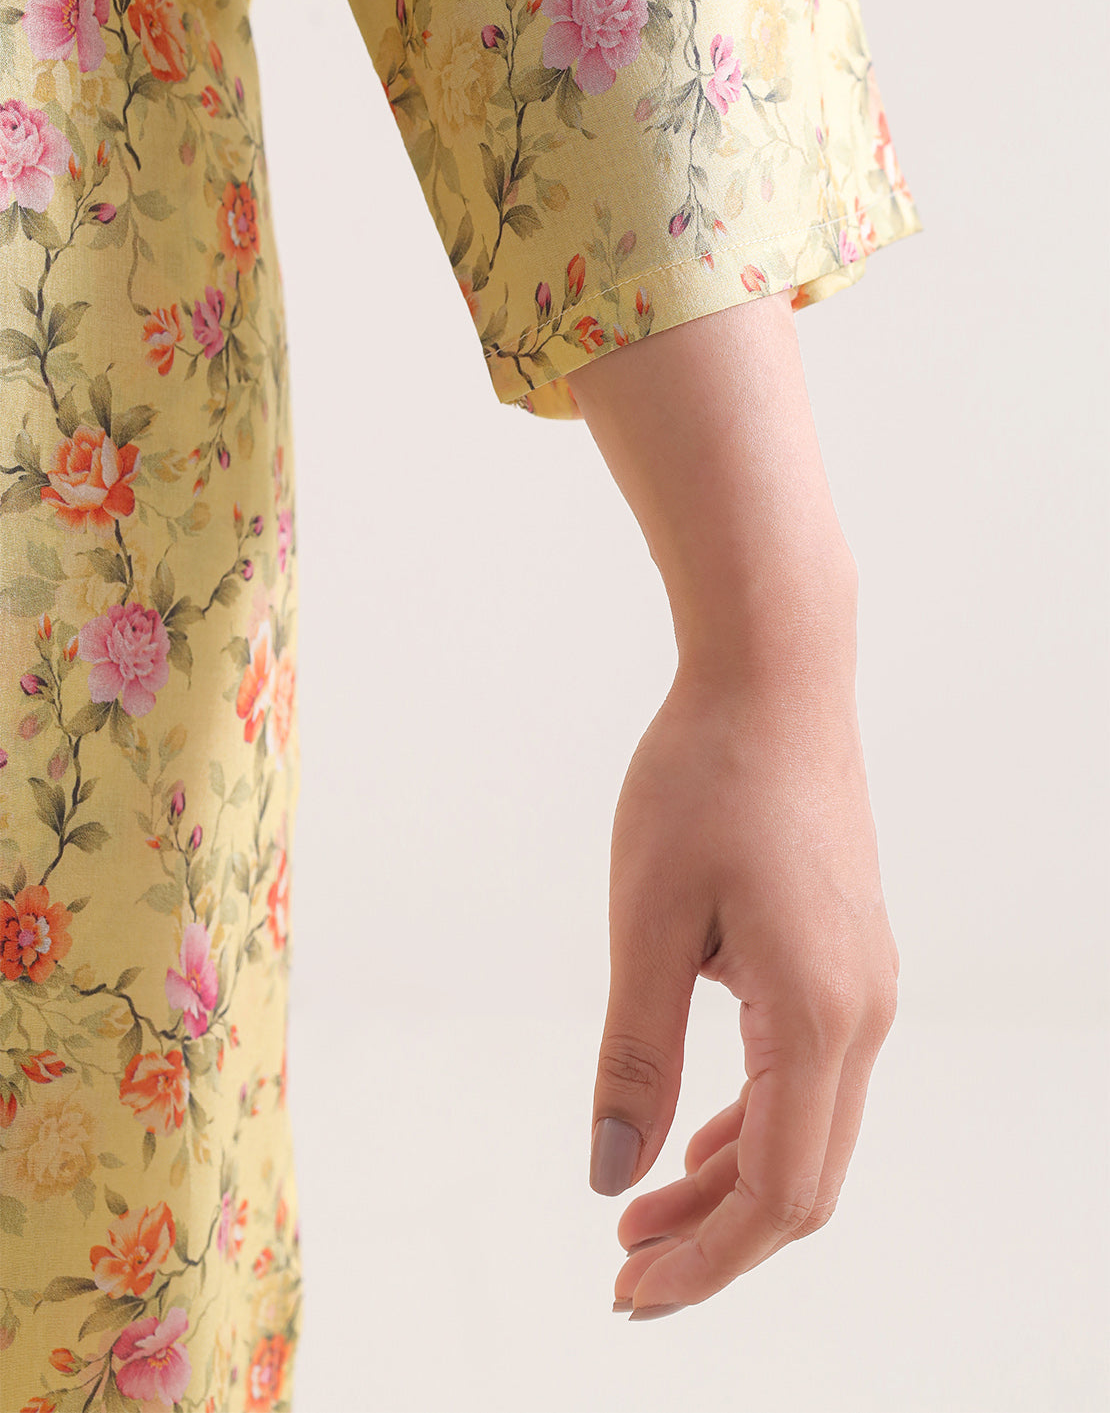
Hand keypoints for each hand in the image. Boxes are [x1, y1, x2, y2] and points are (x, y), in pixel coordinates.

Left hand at [589, 665, 899, 1317]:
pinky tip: (694, 1133)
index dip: (703, 1258)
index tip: (626, 1290)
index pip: (775, 1190)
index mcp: (816, 1015)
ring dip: (730, 1185)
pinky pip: (813, 1081)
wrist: (774, 680)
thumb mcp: (647, 920)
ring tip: (641, 1211)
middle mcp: (862, 1013)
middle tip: (623, 1271)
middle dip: (716, 1239)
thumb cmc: (705, 779)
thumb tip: (611, 1176)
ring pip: (811, 1134)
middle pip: (803, 1181)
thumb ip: (634, 1057)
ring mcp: (866, 986)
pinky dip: (753, 1126)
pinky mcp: (849, 960)